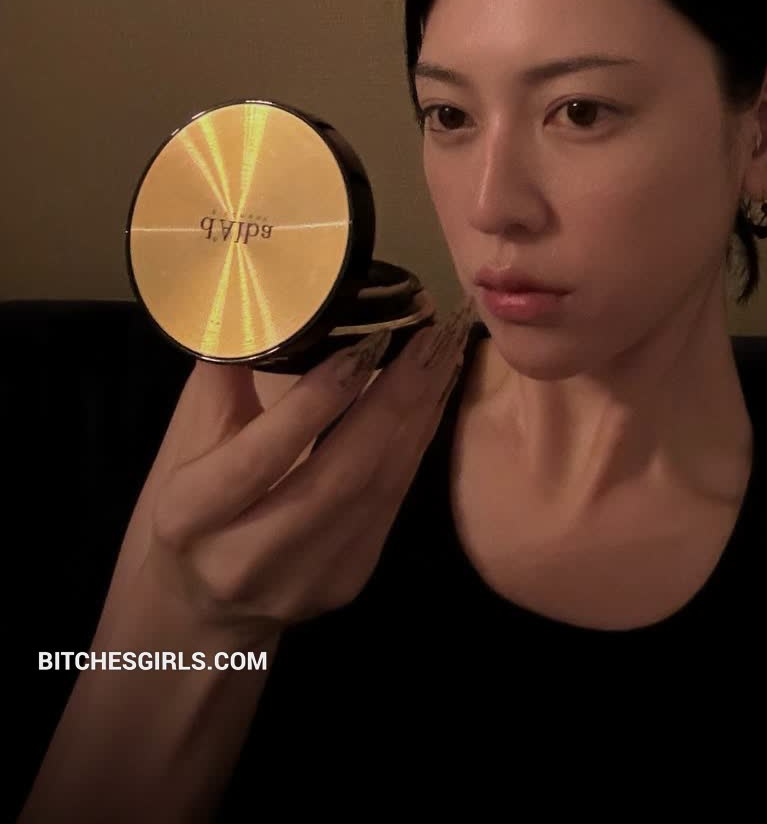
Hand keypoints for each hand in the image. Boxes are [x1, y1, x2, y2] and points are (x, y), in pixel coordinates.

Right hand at [115, 298, 473, 639]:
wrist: (198, 610)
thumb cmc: (185, 507)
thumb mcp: (185, 441)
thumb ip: (224, 375)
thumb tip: (264, 293)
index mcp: (190, 517)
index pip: (261, 458)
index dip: (315, 402)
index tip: (364, 342)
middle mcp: (246, 559)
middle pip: (337, 477)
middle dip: (394, 399)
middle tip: (431, 334)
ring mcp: (306, 580)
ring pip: (378, 490)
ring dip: (419, 415)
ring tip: (444, 352)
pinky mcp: (348, 581)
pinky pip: (392, 503)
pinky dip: (417, 442)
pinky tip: (434, 396)